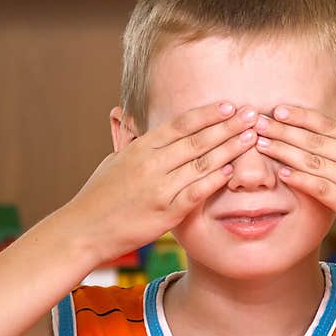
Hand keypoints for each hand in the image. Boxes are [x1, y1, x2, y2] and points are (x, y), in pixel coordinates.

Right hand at [65, 102, 260, 261]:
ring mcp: (160, 188)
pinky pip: (196, 192)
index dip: (207, 114)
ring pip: (202, 163)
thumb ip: (127, 139)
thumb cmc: (99, 195)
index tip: (229, 105)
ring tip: (251, 138)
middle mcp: (151, 163)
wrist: (84, 229)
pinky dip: (214, 180)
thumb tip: (121, 114)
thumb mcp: (113, 160)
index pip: (180, 124)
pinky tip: (231, 171)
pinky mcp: (166, 212)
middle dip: (228, 126)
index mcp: (140, 147)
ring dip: (229, 149)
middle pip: (197, 139)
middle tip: (252, 114)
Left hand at [253, 105, 335, 256]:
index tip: (279, 109)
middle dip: (283, 129)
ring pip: (313, 160)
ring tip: (261, 144)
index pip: (329, 124)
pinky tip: (282, 174)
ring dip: (284, 151)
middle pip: (315, 139)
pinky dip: (300, 179)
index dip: (302, 116)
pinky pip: (321, 188)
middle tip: (257, 121)